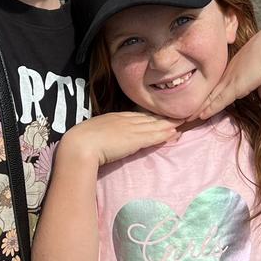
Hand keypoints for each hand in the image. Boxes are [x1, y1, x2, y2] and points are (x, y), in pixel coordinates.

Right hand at [63, 112, 180, 165]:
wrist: (80, 145)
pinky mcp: (136, 138)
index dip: (148, 117)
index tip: (157, 116)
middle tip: (176, 116)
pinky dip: (165, 134)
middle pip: (147, 118)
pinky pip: (154, 135)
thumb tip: (102, 142)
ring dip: (168, 124)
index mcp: (112, 118)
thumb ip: (100, 135)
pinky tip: (174, 133)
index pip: (135, 116)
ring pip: (154, 125)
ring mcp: (131, 128)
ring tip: (181, 122)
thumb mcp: (91, 134)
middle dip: (162, 117)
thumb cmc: (80, 142)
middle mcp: (124, 120)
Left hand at [193, 24, 260, 121]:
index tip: (200, 102)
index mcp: (233, 69)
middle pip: (209, 91)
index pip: (217, 85)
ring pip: (210, 97)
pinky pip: (217, 101)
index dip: (208, 95)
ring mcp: (228, 80)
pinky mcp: (233, 87)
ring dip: (199, 108)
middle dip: (199, 102)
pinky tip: (199, 116)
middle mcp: (227, 74)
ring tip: (187, 117)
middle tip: (186, 112)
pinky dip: (208, 109)